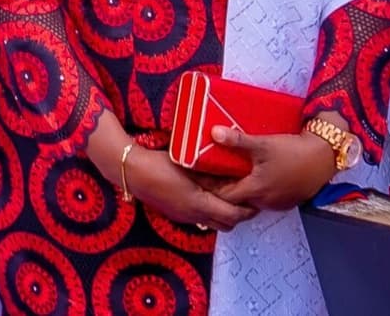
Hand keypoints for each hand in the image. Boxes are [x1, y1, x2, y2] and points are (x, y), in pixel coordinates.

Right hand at [121, 148, 258, 232]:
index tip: (256, 199)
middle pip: (227, 225)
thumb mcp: (189, 165)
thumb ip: (212, 174)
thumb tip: (233, 175)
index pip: (233, 215)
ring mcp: (184, 217)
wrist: (133, 172)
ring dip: (224, 214)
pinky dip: (210, 211)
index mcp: (200, 203)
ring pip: (214, 224)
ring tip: (228, 197)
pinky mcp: (176, 214)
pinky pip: (201, 219)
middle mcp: (194, 215)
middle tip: (246, 199)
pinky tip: (207, 195)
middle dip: (239, 215)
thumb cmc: (160, 164)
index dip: (248, 210)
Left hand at [197, 126, 338, 212]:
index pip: (223, 196)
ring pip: (250, 201)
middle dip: (221, 189)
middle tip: (208, 173)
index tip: (197, 176)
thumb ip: (238, 140)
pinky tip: (250, 176)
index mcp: (256, 190)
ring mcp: (277, 203)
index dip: (209, 187)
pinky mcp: (287, 200)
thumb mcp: (263, 144)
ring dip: (238, 190)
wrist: (324, 157)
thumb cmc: (294, 152)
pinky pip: (263, 199)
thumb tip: (214, 132)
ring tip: (226, 173)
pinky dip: (252, 190)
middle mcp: (265, 201)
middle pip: (236, 201)